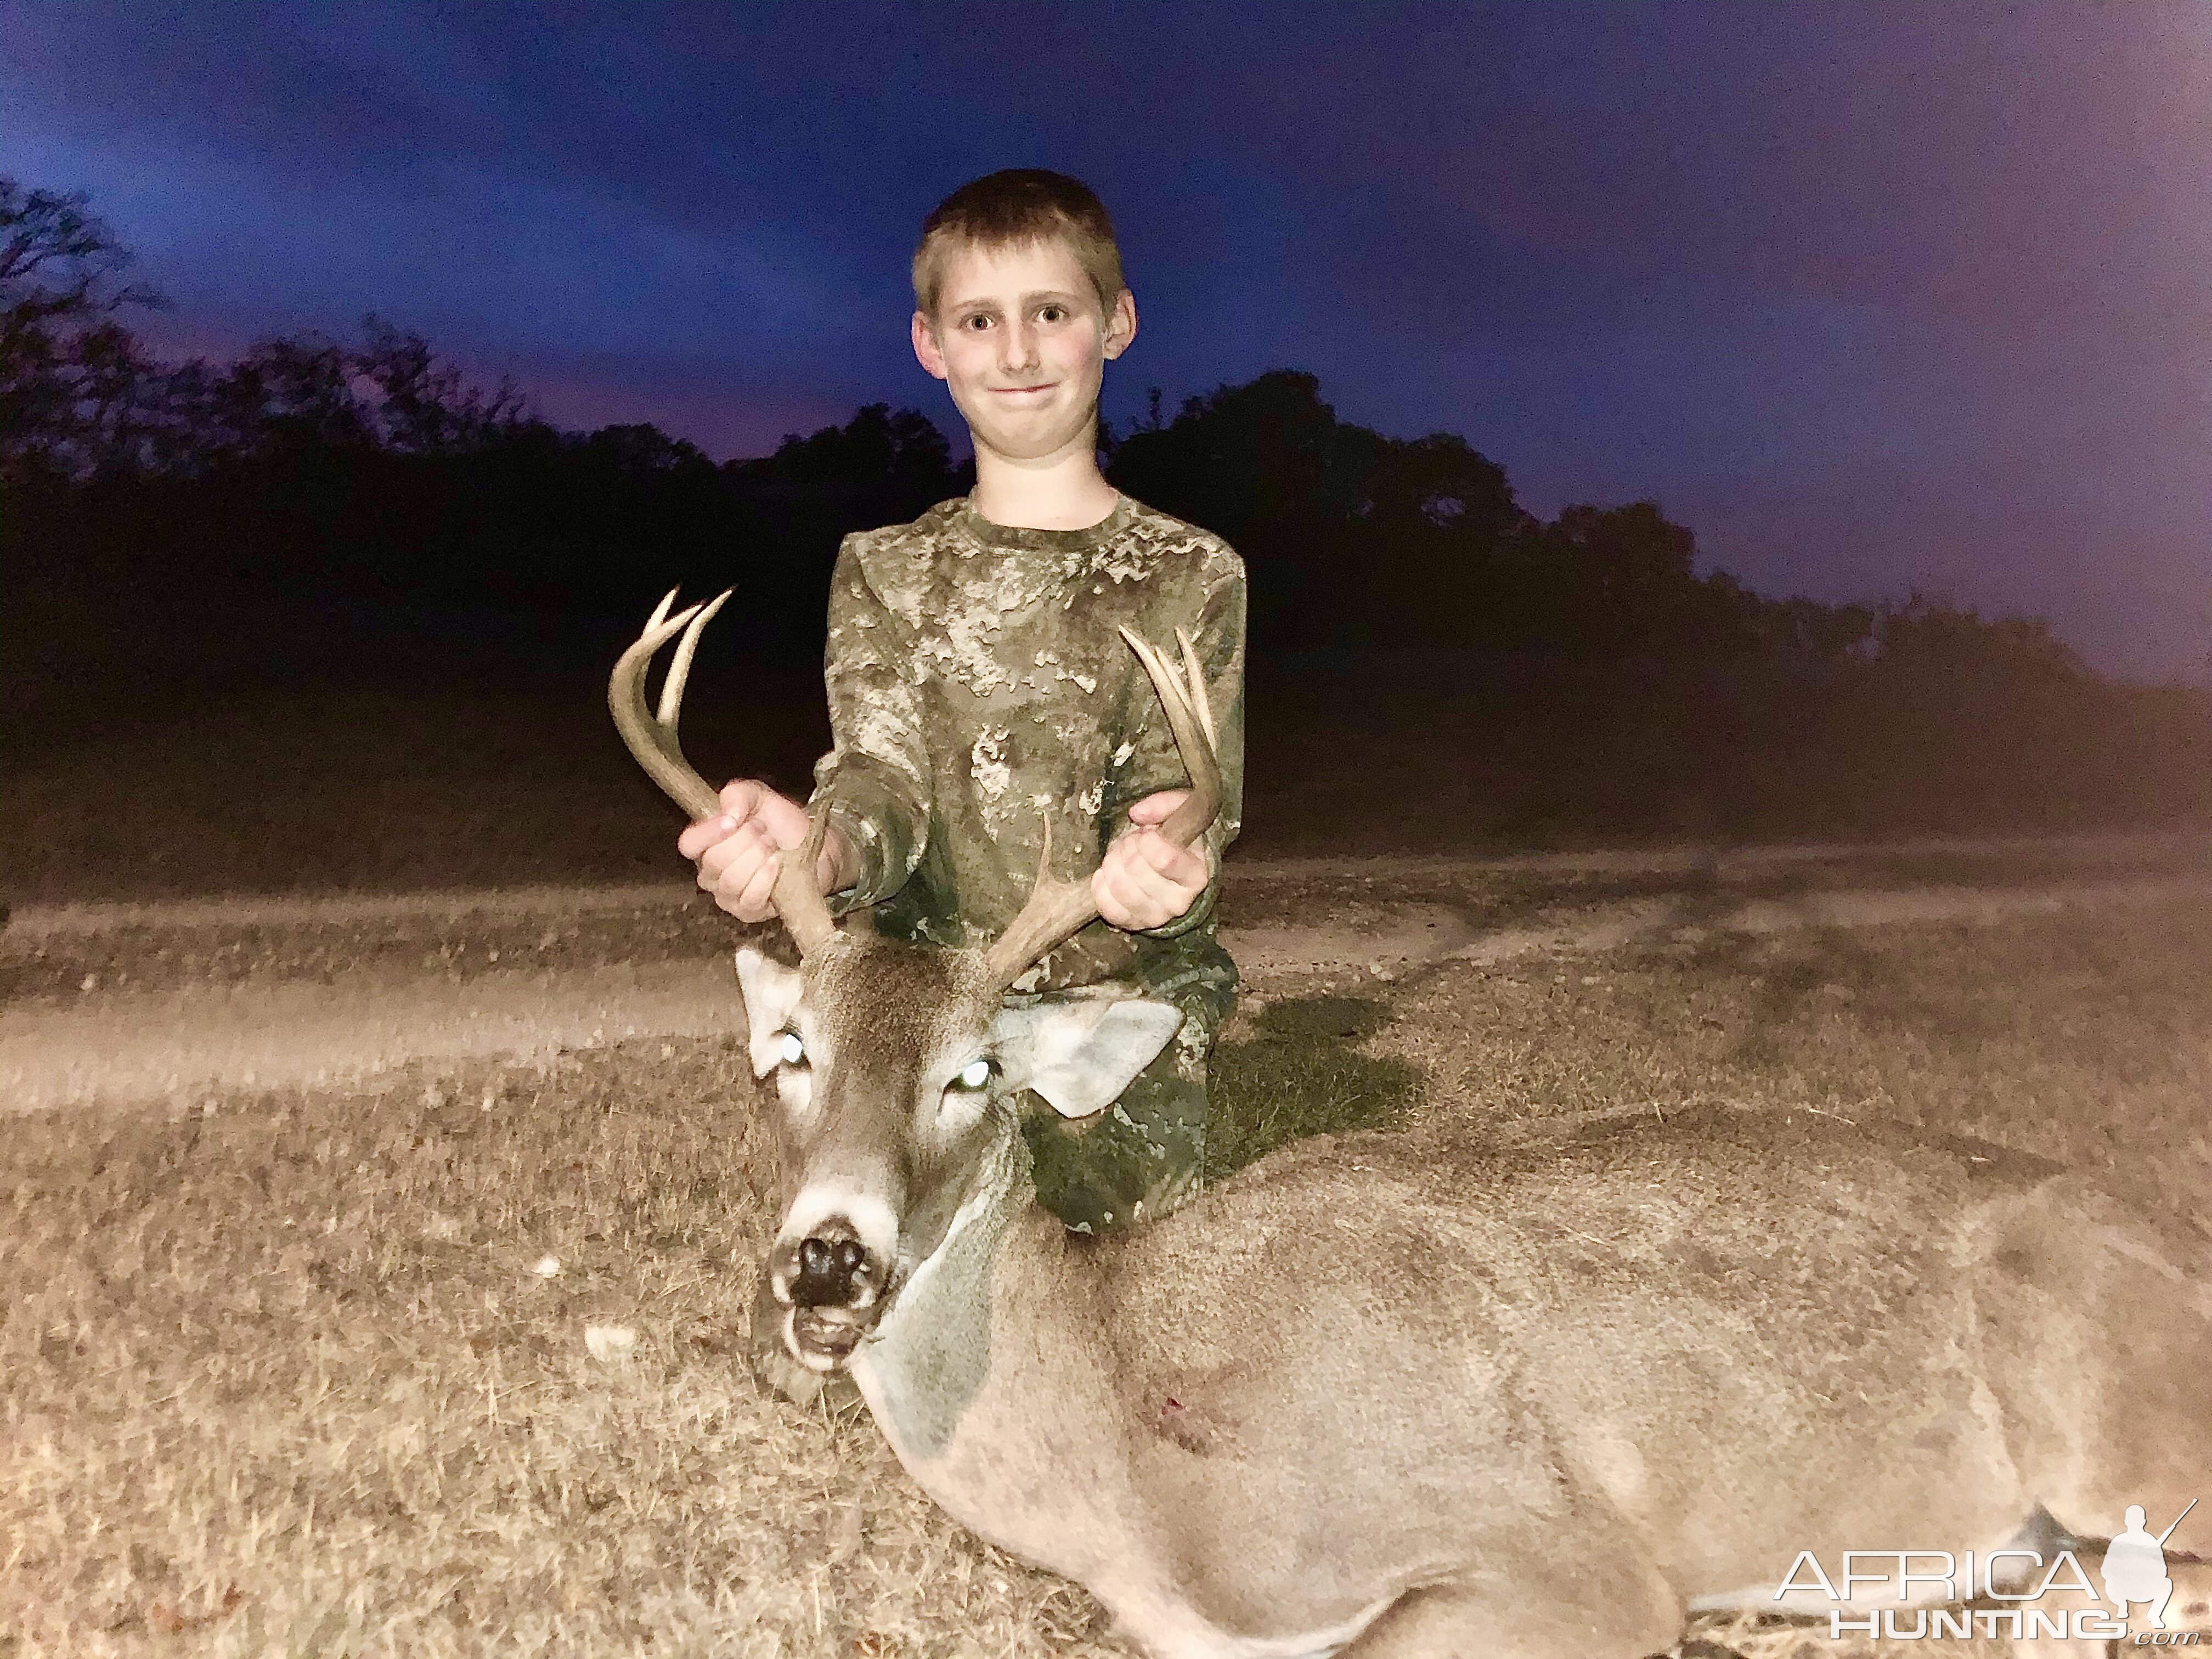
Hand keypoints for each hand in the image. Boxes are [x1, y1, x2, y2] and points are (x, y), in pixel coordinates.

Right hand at [677, 780, 851, 922]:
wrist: (814, 846)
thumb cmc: (780, 823)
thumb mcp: (758, 796)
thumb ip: (738, 795)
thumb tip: (727, 815)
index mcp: (706, 844)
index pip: (688, 844)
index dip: (707, 833)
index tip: (732, 822)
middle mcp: (711, 872)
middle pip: (714, 860)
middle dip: (745, 841)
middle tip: (764, 831)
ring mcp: (727, 895)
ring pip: (731, 880)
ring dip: (757, 858)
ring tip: (772, 846)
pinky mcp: (748, 912)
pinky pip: (748, 899)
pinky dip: (764, 879)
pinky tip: (775, 865)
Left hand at [1092, 790, 1208, 931]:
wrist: (1171, 867)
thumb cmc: (1176, 838)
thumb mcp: (1181, 810)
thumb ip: (1164, 804)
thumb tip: (1138, 814)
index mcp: (1196, 874)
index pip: (1164, 859)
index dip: (1147, 840)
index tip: (1149, 834)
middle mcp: (1180, 902)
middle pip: (1136, 870)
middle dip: (1128, 847)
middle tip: (1134, 843)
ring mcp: (1156, 917)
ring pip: (1120, 888)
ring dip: (1113, 863)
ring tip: (1122, 856)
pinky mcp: (1133, 924)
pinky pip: (1107, 907)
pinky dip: (1101, 885)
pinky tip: (1108, 873)